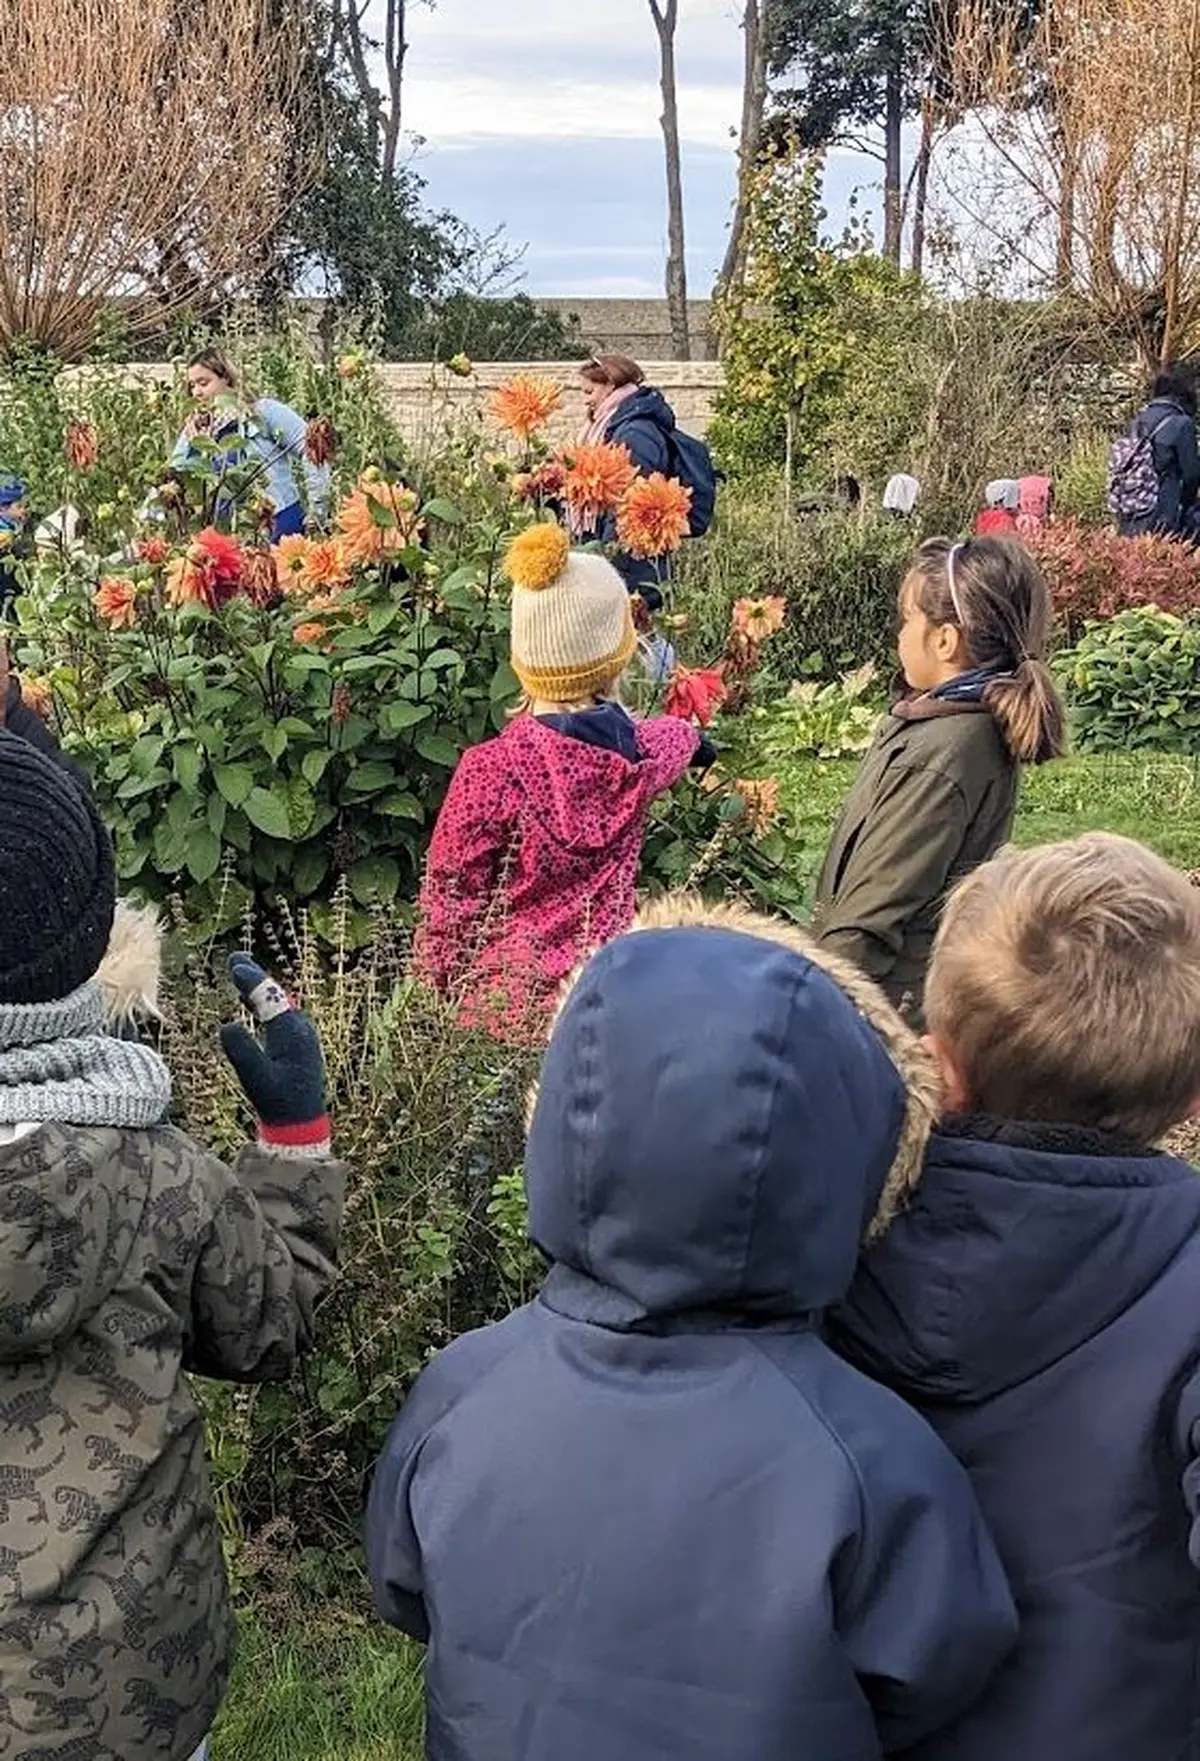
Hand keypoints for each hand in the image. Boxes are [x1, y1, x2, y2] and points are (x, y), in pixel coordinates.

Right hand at [219, 956, 330, 1156]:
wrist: (301, 1123)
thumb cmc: (278, 1102)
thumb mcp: (256, 1079)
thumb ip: (242, 1052)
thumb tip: (226, 1025)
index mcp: (291, 1033)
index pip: (270, 998)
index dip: (252, 980)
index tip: (235, 964)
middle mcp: (299, 1029)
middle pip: (276, 995)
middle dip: (255, 977)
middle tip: (235, 958)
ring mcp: (301, 1036)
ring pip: (278, 1005)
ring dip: (258, 990)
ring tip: (239, 974)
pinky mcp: (298, 1045)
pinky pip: (279, 1016)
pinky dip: (264, 1005)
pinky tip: (250, 1004)